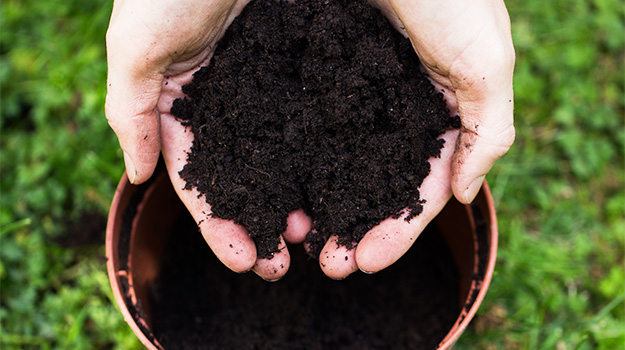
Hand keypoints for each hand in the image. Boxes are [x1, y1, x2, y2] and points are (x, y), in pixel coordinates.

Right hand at [105, 0, 311, 280]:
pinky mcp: (299, 71)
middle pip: (244, 180)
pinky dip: (320, 158)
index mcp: (184, 107)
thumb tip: (138, 175)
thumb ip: (133, 112)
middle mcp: (227, 106)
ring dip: (293, 201)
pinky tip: (337, 185)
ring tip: (313, 235)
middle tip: (283, 263)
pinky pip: (311, 122)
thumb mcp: (136, 47)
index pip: (200, 181)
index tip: (244, 262)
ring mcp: (265, 90)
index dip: (218, 225)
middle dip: (259, 226)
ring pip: (281, 158)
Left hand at [317, 0, 514, 278]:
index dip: (398, 232)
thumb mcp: (486, 63)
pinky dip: (300, 163)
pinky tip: (281, 188)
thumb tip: (466, 195)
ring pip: (342, 166)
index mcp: (442, 120)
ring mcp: (361, 98)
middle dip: (355, 230)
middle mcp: (400, 116)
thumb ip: (488, 131)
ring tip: (295, 238)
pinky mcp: (327, 77)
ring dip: (323, 206)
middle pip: (377, 188)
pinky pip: (312, 129)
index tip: (366, 262)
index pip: (421, 192)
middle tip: (329, 265)